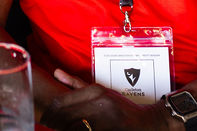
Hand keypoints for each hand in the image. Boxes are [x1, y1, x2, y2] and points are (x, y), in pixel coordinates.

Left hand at [40, 69, 170, 130]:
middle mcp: (100, 103)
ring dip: (68, 129)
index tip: (47, 117)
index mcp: (95, 91)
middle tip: (52, 124)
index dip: (50, 112)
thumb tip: (56, 72)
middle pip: (66, 117)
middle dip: (57, 123)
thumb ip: (76, 84)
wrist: (149, 121)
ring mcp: (107, 120)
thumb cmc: (122, 107)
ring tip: (65, 129)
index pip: (61, 102)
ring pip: (76, 128)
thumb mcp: (101, 92)